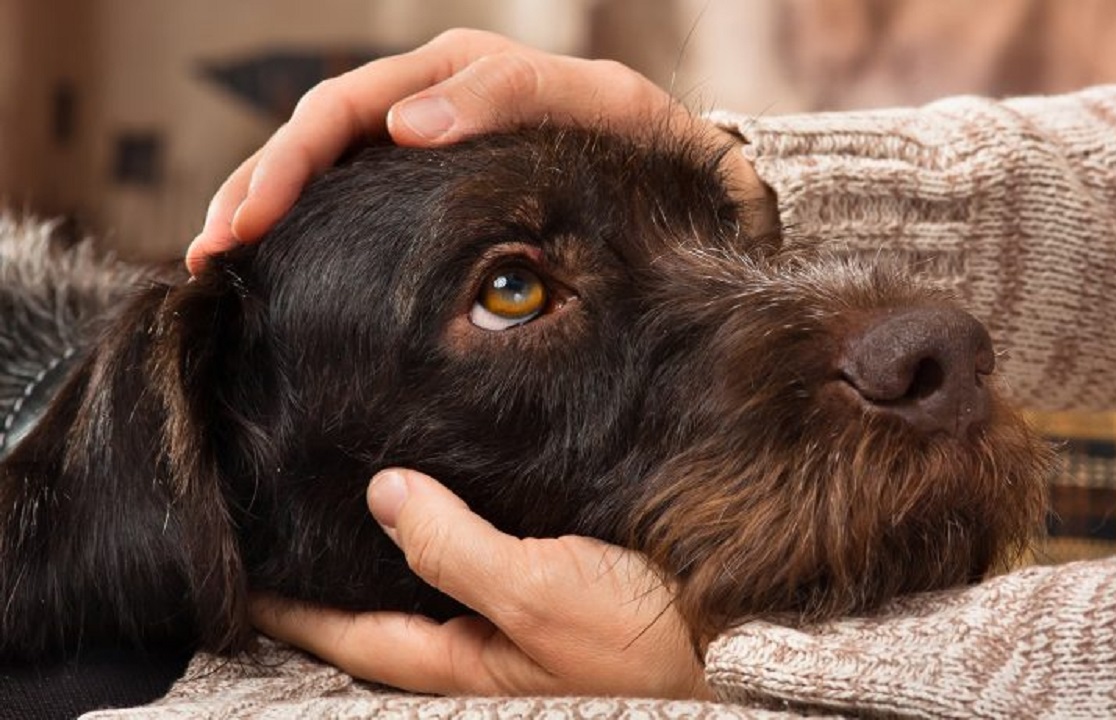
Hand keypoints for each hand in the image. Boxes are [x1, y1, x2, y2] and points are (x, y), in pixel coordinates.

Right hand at [187, 28, 774, 273]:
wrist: (685, 177)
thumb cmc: (646, 144)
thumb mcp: (599, 106)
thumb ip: (509, 97)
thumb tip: (405, 124)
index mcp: (457, 74)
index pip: (347, 107)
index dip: (291, 161)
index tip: (251, 221)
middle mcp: (429, 100)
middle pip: (316, 134)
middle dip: (257, 189)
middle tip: (211, 254)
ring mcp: (427, 143)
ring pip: (325, 165)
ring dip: (264, 207)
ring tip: (216, 263)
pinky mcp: (433, 189)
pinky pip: (356, 197)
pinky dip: (308, 227)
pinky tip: (274, 264)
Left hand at [250, 469, 710, 698]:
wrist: (742, 643)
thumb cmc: (647, 638)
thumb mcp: (543, 593)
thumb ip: (457, 549)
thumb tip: (382, 494)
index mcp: (466, 661)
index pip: (352, 632)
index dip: (292, 603)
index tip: (241, 564)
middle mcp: (482, 645)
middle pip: (384, 608)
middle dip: (333, 571)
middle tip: (283, 519)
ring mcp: (518, 620)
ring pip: (433, 581)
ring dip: (392, 545)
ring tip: (350, 497)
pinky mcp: (557, 591)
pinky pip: (483, 560)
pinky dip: (452, 529)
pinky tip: (450, 492)